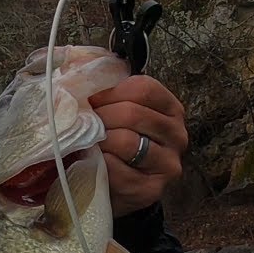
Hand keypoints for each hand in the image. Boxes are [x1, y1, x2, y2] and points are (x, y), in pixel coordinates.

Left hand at [89, 75, 188, 217]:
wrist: (114, 189)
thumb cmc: (113, 144)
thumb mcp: (113, 111)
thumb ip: (102, 87)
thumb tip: (76, 62)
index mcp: (170, 108)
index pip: (143, 88)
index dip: (110, 92)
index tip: (91, 101)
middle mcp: (177, 134)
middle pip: (133, 113)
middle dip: (101, 118)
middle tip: (84, 126)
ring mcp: (168, 164)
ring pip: (127, 141)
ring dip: (100, 142)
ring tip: (90, 144)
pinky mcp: (152, 189)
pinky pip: (118, 170)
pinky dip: (100, 164)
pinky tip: (95, 164)